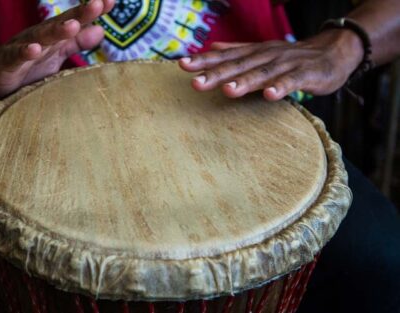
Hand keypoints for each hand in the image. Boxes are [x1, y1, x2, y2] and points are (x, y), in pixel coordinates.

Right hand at [0, 0, 113, 97]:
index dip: (91, 11)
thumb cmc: (28, 64)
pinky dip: (24, 53)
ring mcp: (22, 48)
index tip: (111, 1)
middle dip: (80, 14)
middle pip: (61, 24)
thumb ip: (77, 42)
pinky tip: (33, 49)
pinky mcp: (7, 63)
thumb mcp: (56, 52)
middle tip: (98, 4)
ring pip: (40, 38)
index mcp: (53, 36)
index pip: (75, 20)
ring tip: (72, 25)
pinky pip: (15, 57)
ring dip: (56, 31)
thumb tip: (101, 29)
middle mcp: (39, 37)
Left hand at [179, 29, 363, 100]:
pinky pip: (292, 81)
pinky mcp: (305, 74)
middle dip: (216, 74)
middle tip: (196, 83)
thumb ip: (237, 50)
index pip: (225, 56)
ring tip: (227, 91)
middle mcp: (266, 56)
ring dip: (245, 81)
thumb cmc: (291, 56)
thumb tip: (211, 47)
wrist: (332, 50)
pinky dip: (281, 87)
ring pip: (262, 73)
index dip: (204, 60)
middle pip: (239, 65)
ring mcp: (285, 64)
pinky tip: (270, 95)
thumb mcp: (261, 51)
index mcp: (254, 52)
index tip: (182, 65)